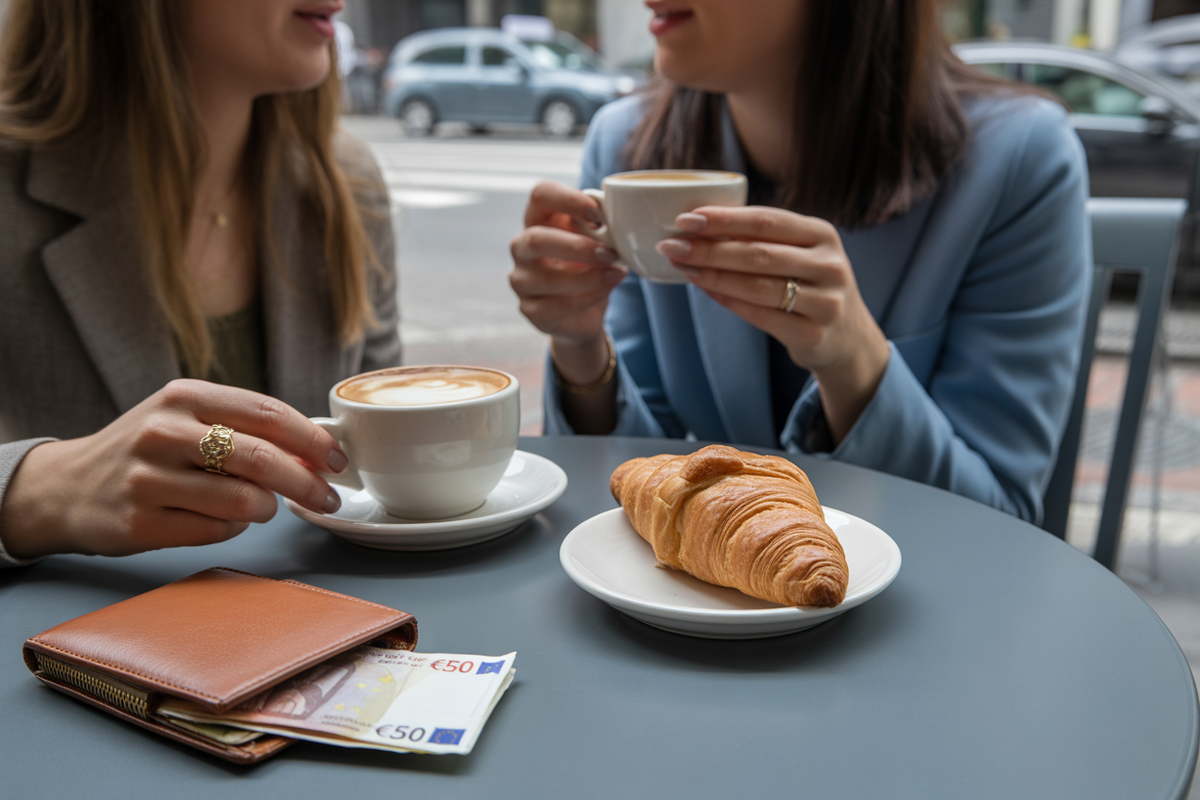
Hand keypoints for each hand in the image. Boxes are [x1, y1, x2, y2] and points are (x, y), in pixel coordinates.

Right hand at [0, 380, 348, 558]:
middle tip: (328, 497)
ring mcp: (148, 478)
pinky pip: (217, 531)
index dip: (314, 440)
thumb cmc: (148, 450)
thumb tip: (319, 451)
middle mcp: (164, 431)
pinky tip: (223, 519)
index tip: (339, 461)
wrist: (66, 487)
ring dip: (268, 508)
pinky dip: (234, 528)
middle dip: (306, 482)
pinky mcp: (141, 522)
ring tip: (263, 506)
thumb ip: (247, 427)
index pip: (269, 413)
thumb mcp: (188, 418)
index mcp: (185, 396)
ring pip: (244, 500)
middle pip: (262, 459)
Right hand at [509, 181, 625, 387]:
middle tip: (610, 253)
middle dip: (578, 247)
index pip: (541, 195)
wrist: (587, 309)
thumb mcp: (597, 239)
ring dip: (588, 277)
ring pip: (546, 278)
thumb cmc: (590, 263)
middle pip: (536, 239)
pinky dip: (587, 298)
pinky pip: (557, 306)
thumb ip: (601, 224)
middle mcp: (521, 247)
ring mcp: (521, 280)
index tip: (599, 215)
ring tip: (616, 274)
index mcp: (538, 218)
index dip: (569, 200)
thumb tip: (617, 215)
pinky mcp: (531, 310)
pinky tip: (606, 290)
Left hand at [656, 206, 889, 442]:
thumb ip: (763, 238)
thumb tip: (699, 223)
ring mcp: (825, 302)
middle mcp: (830, 265)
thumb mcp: (800, 253)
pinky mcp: (813, 334)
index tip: (685, 218)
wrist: (847, 338)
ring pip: (758, 286)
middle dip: (709, 248)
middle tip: (672, 245)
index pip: (767, 220)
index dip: (724, 219)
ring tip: (682, 266)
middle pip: (758, 253)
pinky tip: (703, 289)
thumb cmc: (810, 285)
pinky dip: (727, 301)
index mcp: (822, 234)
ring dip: (713, 275)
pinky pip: (760, 316)